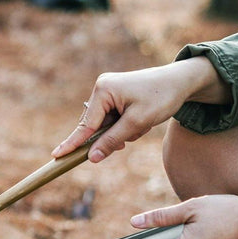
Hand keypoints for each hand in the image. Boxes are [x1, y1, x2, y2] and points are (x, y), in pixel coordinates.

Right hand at [52, 57, 227, 161]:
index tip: (56, 156)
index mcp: (103, 90)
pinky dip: (125, 126)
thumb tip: (92, 158)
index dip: (72, 144)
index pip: (85, 125)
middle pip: (95, 127)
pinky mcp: (114, 95)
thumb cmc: (161, 98)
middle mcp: (101, 88)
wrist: (181, 81)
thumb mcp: (137, 124)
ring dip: (123, 131)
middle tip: (136, 130)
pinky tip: (140, 120)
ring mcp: (107, 91)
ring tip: (143, 122)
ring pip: (105, 126)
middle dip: (114, 135)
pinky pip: (113, 120)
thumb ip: (112, 141)